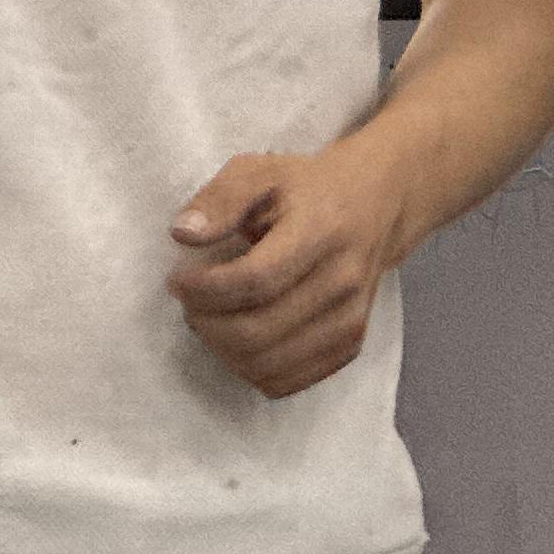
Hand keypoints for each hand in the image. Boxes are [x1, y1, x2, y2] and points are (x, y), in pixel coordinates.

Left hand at [165, 143, 416, 398]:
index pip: (255, 280)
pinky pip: (286, 382)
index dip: (205, 289)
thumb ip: (221, 198)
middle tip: (190, 302)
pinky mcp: (349, 345)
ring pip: (267, 365)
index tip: (177, 279)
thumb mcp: (260, 170)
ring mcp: (350, 318)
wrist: (376, 205)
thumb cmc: (307, 188)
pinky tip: (239, 338)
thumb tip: (183, 235)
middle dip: (206, 323)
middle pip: (257, 331)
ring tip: (211, 318)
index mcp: (321, 230)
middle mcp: (343, 280)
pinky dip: (249, 369)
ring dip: (222, 349)